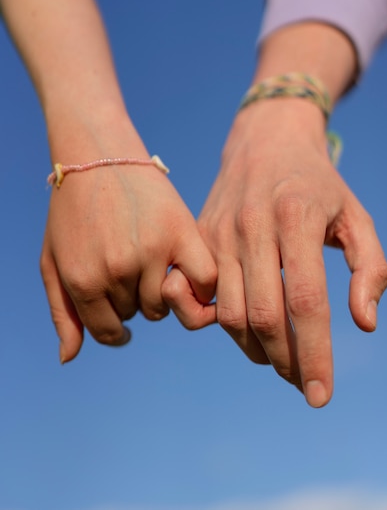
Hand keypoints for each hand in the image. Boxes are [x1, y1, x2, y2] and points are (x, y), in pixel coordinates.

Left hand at [41, 144, 216, 362]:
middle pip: (139, 315)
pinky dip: (200, 286)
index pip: (108, 332)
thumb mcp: (53, 261)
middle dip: (133, 299)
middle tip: (130, 269)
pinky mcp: (181, 232)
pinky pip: (205, 282)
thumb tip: (70, 359)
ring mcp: (152, 251)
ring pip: (167, 303)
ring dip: (160, 291)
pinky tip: (184, 272)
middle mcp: (118, 270)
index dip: (114, 325)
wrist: (98, 156)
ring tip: (151, 263)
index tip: (121, 316)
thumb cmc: (73, 211)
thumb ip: (62, 313)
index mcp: (83, 280)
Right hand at [163, 98, 386, 406]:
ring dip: (255, 349)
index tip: (322, 395)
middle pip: (263, 316)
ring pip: (228, 314)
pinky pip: (202, 298)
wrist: (264, 141)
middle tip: (304, 381)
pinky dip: (221, 326)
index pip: (306, 301)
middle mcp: (252, 226)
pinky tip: (247, 329)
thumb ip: (371, 268)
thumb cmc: (318, 184)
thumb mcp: (356, 216)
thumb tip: (363, 324)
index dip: (315, 354)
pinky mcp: (198, 238)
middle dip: (285, 361)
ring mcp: (218, 231)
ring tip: (280, 357)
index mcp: (296, 217)